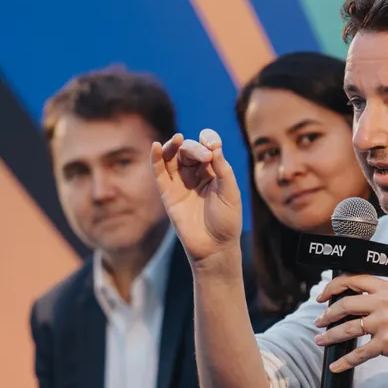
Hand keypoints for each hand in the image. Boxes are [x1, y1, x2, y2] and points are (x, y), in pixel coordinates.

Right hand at [150, 129, 242, 264]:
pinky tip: (156, 147)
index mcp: (214, 171)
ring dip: (173, 146)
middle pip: (189, 150)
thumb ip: (222, 169)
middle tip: (205, 157)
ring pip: (172, 157)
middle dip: (194, 148)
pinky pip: (159, 173)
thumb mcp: (231, 192)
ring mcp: (181, 183)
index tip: (214, 147)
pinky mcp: (168, 194)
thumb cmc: (227, 221)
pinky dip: (156, 158)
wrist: (214, 248)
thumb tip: (213, 146)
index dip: (208, 140)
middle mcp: (196, 174)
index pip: (207, 146)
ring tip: (178, 140)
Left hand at [315, 275, 387, 372]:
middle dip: (327, 315)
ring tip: (320, 340)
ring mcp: (385, 323)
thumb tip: (347, 303)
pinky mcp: (386, 343)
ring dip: (330, 336)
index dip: (332, 287)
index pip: (353, 280)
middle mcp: (385, 302)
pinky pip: (359, 353)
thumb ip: (377, 298)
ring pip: (348, 329)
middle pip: (345, 304)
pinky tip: (335, 365)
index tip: (321, 296)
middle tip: (319, 322)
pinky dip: (344, 361)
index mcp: (386, 288)